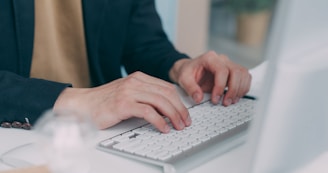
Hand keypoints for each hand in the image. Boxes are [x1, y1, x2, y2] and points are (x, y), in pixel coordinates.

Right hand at [54, 72, 190, 132]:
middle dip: (180, 109)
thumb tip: (166, 108)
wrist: (83, 104)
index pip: (167, 87)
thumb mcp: (128, 93)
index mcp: (139, 77)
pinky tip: (163, 128)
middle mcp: (136, 81)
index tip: (184, 113)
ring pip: (160, 101)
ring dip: (173, 115)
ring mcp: (129, 91)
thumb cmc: (105, 101)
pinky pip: (148, 112)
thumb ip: (145, 95)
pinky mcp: (123, 104)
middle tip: (185, 122)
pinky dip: (159, 121)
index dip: (179, 101)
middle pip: (167, 94)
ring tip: (178, 126)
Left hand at [169, 51, 251, 105]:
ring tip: (230, 101)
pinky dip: (243, 88)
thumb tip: (199, 98)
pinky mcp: (233, 71)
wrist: (189, 69)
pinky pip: (245, 77)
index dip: (220, 87)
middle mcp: (222, 59)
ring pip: (243, 74)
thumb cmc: (187, 72)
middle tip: (225, 103)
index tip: (215, 99)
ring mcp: (229, 64)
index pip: (222, 71)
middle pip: (236, 72)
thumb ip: (190, 88)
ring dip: (240, 90)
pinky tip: (235, 97)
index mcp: (209, 58)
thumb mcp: (183, 79)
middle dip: (233, 90)